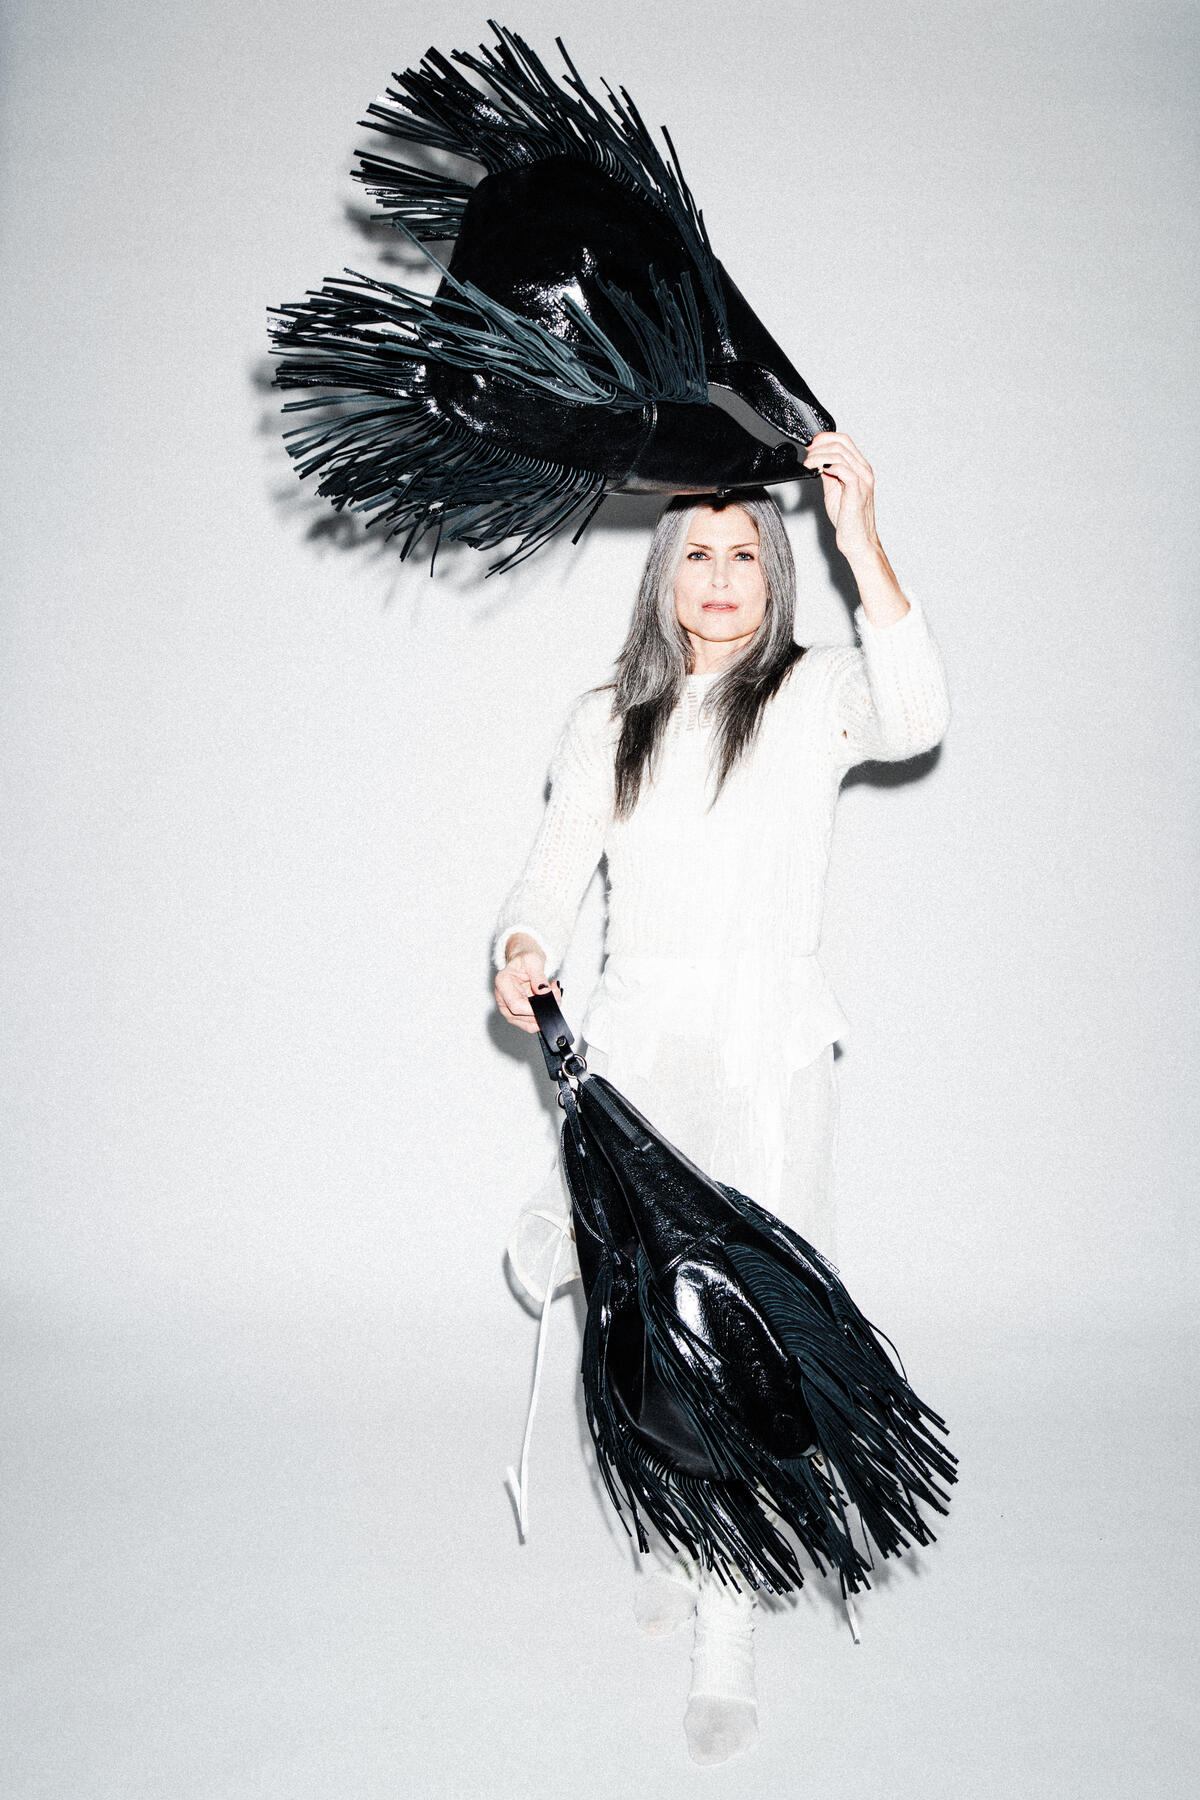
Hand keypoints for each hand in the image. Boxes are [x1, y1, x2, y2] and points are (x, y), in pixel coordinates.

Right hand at [494, 946, 561, 1034]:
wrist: (522, 962)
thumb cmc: (524, 959)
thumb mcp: (533, 960)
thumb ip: (539, 978)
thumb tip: (546, 994)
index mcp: (502, 983)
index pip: (516, 1005)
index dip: (534, 1008)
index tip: (549, 1001)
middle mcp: (502, 999)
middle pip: (522, 1016)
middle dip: (544, 1009)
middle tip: (556, 993)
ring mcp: (508, 1009)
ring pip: (529, 1023)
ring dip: (545, 1013)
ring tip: (554, 995)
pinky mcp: (516, 1015)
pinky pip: (531, 1023)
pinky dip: (543, 1015)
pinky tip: (548, 1002)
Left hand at [803, 431, 881, 565]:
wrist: (857, 539)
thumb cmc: (848, 519)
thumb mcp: (834, 490)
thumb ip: (828, 475)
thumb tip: (818, 462)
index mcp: (860, 468)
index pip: (844, 441)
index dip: (825, 438)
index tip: (811, 446)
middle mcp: (864, 470)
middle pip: (842, 442)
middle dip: (820, 445)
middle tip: (807, 455)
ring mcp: (862, 478)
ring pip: (839, 453)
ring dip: (819, 456)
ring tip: (808, 465)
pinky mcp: (857, 489)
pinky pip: (843, 468)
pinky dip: (828, 466)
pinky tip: (818, 471)